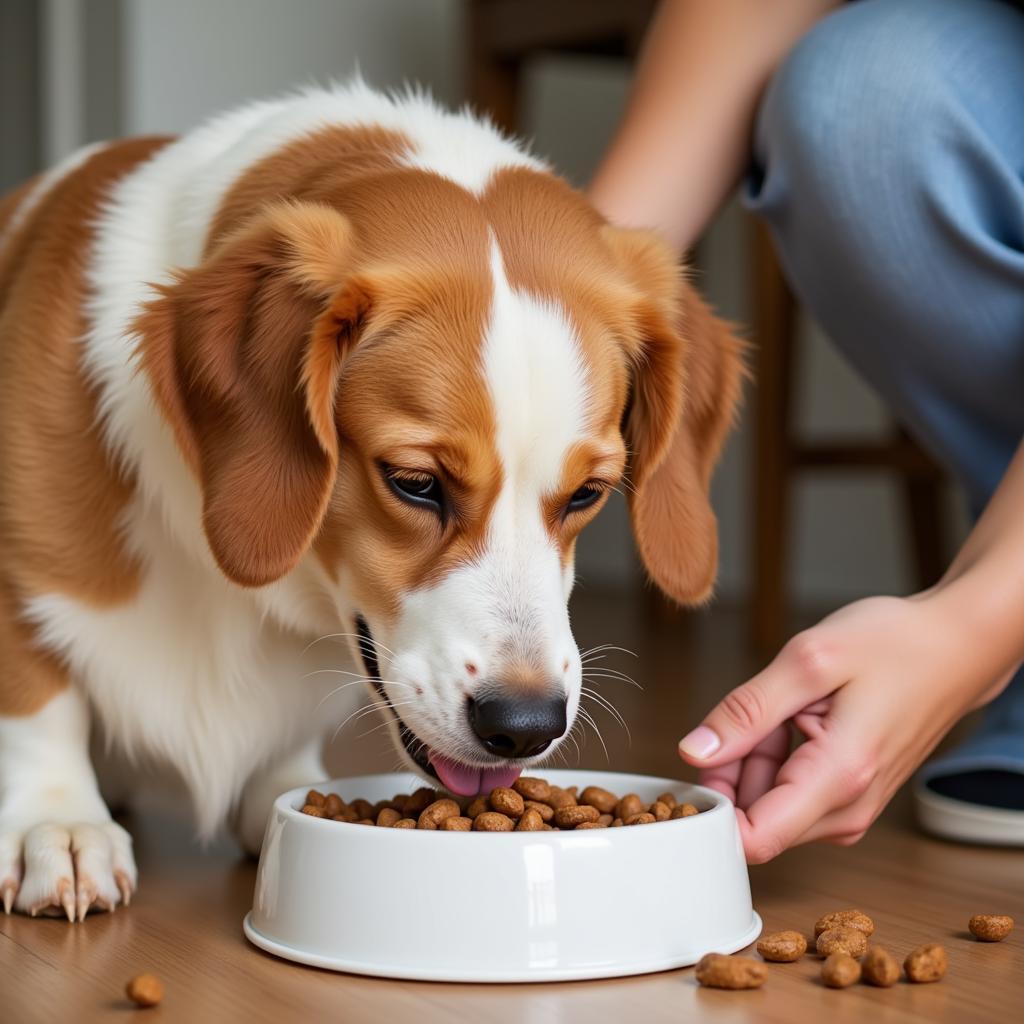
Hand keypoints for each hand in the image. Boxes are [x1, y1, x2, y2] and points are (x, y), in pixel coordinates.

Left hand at [678, 593, 1015, 862]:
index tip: (692, 771)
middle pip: (752, 818)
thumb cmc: (894, 645)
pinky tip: (795, 717)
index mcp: (837, 778)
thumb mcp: (808, 662)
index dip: (710, 811)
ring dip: (754, 759)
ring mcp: (849, 807)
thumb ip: (746, 711)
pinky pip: (789, 791)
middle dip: (730, 771)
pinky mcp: (847, 798)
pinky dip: (776, 756)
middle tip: (749, 714)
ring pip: (767, 803)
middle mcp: (846, 809)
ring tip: (784, 708)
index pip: (753, 840)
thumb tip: (694, 752)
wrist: (955, 647)